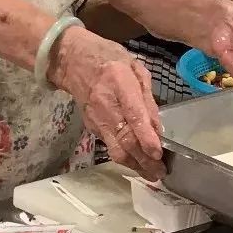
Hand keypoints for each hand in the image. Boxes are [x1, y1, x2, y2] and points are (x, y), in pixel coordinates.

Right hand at [49, 28, 163, 179]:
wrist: (72, 61)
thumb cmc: (109, 59)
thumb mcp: (135, 69)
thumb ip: (147, 98)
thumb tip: (157, 127)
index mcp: (119, 83)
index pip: (134, 116)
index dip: (146, 137)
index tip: (158, 153)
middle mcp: (106, 105)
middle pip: (125, 140)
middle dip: (144, 160)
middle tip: (160, 173)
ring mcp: (96, 119)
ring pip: (116, 149)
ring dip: (135, 165)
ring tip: (151, 174)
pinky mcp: (91, 127)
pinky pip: (110, 146)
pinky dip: (125, 157)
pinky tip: (138, 162)